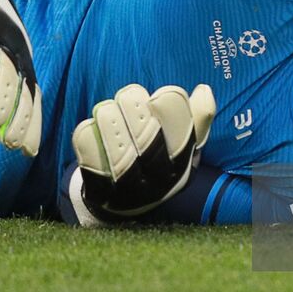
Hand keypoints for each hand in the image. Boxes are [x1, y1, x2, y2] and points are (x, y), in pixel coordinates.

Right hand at [0, 0, 41, 156]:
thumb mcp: (0, 45)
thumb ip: (2, 74)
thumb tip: (3, 113)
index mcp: (21, 55)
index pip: (31, 94)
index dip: (30, 123)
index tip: (28, 151)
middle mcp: (12, 46)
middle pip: (18, 86)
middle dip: (16, 117)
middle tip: (11, 145)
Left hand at [67, 83, 215, 223]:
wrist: (125, 201)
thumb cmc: (157, 158)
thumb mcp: (181, 141)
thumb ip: (196, 116)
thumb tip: (203, 90)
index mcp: (183, 166)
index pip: (184, 136)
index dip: (171, 111)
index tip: (158, 97)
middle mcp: (159, 183)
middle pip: (150, 145)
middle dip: (138, 112)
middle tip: (128, 95)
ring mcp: (130, 193)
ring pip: (121, 158)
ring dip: (111, 126)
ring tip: (105, 109)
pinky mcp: (101, 196)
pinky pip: (93, 169)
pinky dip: (89, 144)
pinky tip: (89, 127)